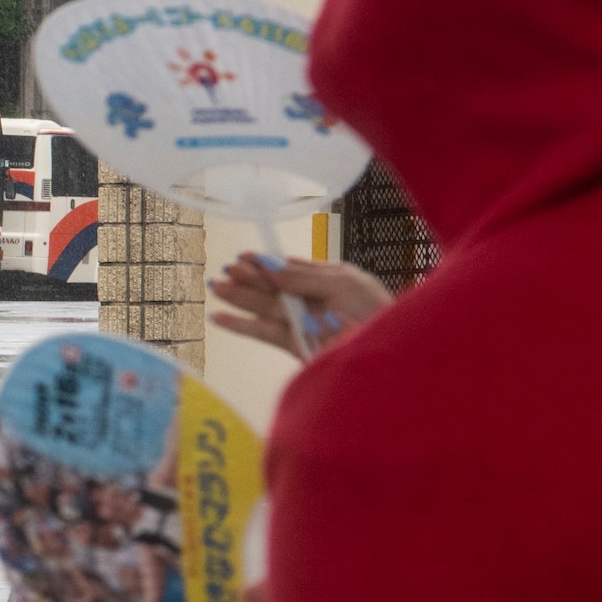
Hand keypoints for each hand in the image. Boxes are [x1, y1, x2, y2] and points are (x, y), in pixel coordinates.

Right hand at [209, 253, 391, 358]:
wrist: (388, 346)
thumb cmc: (374, 309)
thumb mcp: (342, 283)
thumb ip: (302, 277)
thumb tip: (269, 267)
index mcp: (327, 280)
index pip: (289, 269)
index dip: (266, 263)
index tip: (243, 256)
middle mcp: (312, 301)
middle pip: (272, 288)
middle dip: (247, 279)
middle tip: (223, 271)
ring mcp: (303, 323)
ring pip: (264, 308)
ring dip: (238, 299)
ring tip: (214, 289)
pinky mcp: (295, 345)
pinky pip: (263, 333)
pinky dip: (241, 326)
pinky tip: (219, 318)